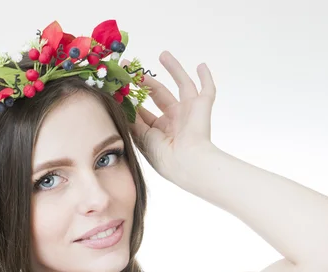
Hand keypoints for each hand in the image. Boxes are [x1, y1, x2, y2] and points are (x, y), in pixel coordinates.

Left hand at [121, 51, 216, 183]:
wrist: (185, 162)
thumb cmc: (161, 156)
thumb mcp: (140, 135)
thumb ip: (130, 117)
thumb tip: (119, 99)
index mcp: (158, 130)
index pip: (143, 109)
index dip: (132, 95)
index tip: (120, 81)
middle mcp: (174, 120)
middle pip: (159, 94)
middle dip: (145, 81)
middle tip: (132, 68)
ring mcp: (189, 113)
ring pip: (182, 85)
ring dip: (174, 69)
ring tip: (163, 54)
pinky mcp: (203, 107)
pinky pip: (207, 90)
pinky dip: (206, 78)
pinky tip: (201, 66)